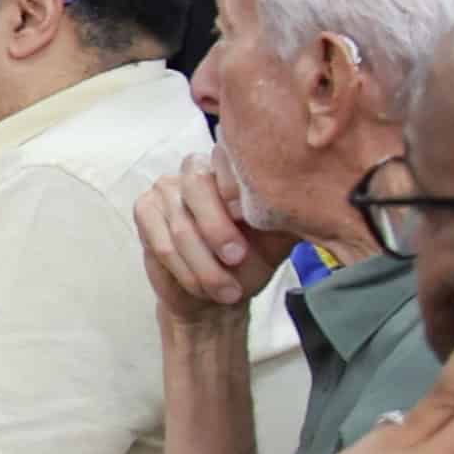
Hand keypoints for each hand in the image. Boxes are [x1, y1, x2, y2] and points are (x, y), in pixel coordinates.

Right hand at [133, 156, 290, 328]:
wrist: (217, 295)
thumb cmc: (251, 261)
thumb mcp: (278, 237)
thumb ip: (287, 213)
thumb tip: (309, 202)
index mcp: (231, 166)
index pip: (228, 158)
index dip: (237, 190)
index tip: (252, 221)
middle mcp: (196, 168)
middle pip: (198, 185)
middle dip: (218, 229)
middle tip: (237, 258)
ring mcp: (165, 188)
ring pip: (181, 225)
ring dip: (205, 265)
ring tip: (227, 291)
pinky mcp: (144, 212)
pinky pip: (161, 243)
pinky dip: (184, 270)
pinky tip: (200, 286)